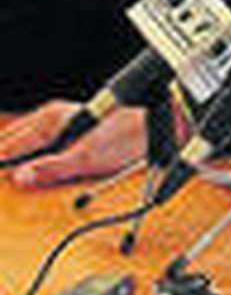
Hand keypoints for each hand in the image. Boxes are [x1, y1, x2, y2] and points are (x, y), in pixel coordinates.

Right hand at [0, 102, 145, 187]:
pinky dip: (23, 149)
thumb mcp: (87, 159)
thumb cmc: (123, 140)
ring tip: (4, 167)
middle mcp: (51, 116)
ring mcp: (57, 120)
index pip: (11, 145)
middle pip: (11, 139)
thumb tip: (20, 177)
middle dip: (2, 156)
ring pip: (21, 138)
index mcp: (52, 121)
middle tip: (0, 173)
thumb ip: (52, 168)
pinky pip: (33, 139)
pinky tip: (21, 163)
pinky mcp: (66, 127)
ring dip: (10, 152)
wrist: (152, 128)